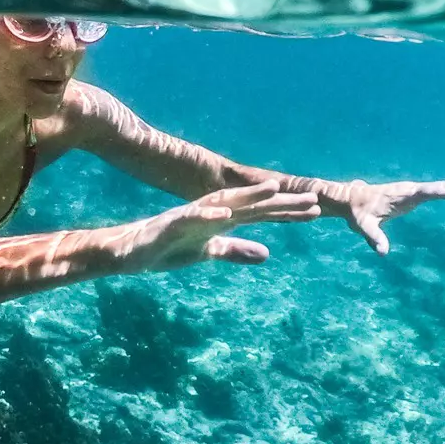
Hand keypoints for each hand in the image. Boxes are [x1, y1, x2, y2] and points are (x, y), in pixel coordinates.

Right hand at [126, 181, 321, 271]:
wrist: (130, 251)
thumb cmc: (168, 249)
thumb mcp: (207, 253)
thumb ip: (235, 251)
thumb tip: (267, 254)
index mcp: (221, 220)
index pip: (260, 214)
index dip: (286, 211)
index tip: (315, 210)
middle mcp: (211, 212)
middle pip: (251, 204)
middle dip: (280, 201)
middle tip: (311, 198)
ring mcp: (192, 215)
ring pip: (225, 202)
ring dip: (248, 196)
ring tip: (273, 189)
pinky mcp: (172, 223)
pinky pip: (192, 216)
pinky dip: (208, 213)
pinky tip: (225, 212)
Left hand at [346, 173, 444, 255]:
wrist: (351, 199)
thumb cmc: (358, 213)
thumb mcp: (363, 226)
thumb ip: (373, 237)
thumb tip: (383, 252)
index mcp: (401, 195)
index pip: (425, 192)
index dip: (442, 191)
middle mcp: (410, 189)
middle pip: (439, 186)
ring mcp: (414, 190)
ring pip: (441, 186)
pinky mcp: (415, 194)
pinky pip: (436, 190)